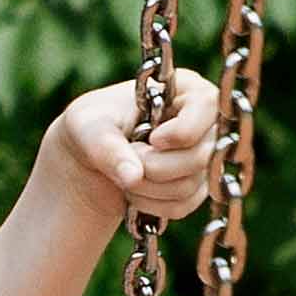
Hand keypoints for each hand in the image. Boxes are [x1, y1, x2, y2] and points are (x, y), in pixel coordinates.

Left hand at [50, 68, 216, 226]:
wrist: (88, 160)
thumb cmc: (91, 128)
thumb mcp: (88, 128)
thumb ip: (109, 148)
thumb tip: (134, 176)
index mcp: (184, 90)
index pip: (207, 105)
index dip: (181, 130)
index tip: (152, 140)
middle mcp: (202, 122)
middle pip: (199, 155)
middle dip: (155, 167)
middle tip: (129, 158)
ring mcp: (202, 157)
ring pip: (190, 186)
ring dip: (147, 188)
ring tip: (125, 174)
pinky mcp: (195, 187)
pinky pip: (182, 206)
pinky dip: (151, 204)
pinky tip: (134, 191)